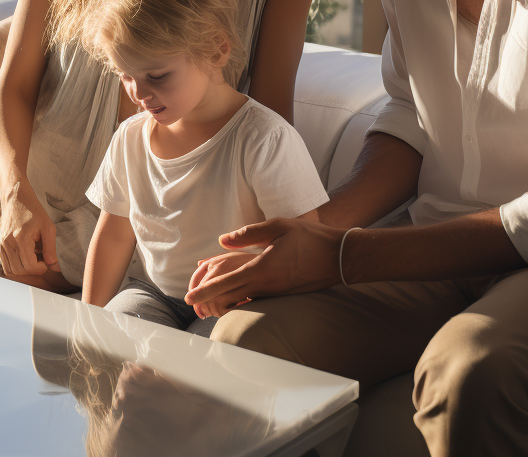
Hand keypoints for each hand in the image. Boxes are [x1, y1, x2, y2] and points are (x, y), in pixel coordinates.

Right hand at [0, 179, 60, 277]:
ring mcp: (1, 246)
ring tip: (33, 256)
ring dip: (24, 269)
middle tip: (41, 257)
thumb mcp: (48, 227)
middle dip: (33, 269)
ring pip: (11, 271)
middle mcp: (7, 244)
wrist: (16, 199)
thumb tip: (54, 266)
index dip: (41, 267)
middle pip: (20, 272)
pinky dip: (17, 266)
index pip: (30, 267)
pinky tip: (25, 255)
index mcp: (20, 238)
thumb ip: (51, 248)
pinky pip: (6, 265)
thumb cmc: (33, 211)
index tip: (47, 258)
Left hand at [184, 218, 344, 313]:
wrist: (338, 257)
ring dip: (223, 300)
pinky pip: (254, 299)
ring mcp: (274, 293)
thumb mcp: (278, 226)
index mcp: (262, 268)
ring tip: (207, 299)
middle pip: (229, 297)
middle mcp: (265, 285)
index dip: (206, 291)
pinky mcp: (282, 294)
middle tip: (191, 301)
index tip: (189, 298)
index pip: (227, 282)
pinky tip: (234, 293)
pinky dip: (239, 298)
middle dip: (208, 300)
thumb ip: (248, 233)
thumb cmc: (310, 238)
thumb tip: (222, 240)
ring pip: (241, 300)